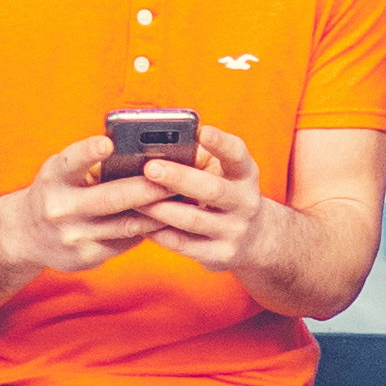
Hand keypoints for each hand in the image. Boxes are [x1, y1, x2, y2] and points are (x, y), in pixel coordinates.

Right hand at [0, 133, 179, 274]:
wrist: (26, 235)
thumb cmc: (57, 191)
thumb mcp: (63, 172)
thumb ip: (93, 165)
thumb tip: (144, 156)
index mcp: (54, 178)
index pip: (71, 162)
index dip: (89, 153)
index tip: (107, 143)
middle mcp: (60, 208)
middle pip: (111, 198)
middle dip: (148, 188)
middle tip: (177, 177)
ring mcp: (73, 237)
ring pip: (126, 224)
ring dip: (157, 212)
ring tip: (182, 199)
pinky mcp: (86, 257)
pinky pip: (126, 242)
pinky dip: (148, 230)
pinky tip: (167, 221)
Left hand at [137, 126, 280, 274]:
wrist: (252, 238)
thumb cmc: (223, 192)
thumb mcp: (222, 172)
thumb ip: (197, 157)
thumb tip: (156, 145)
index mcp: (245, 174)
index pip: (237, 154)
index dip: (221, 143)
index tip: (202, 131)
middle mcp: (246, 202)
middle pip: (212, 189)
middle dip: (180, 178)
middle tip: (150, 168)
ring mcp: (235, 231)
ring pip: (193, 220)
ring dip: (160, 209)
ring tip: (133, 197)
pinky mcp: (220, 255)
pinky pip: (183, 245)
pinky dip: (159, 233)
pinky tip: (139, 222)